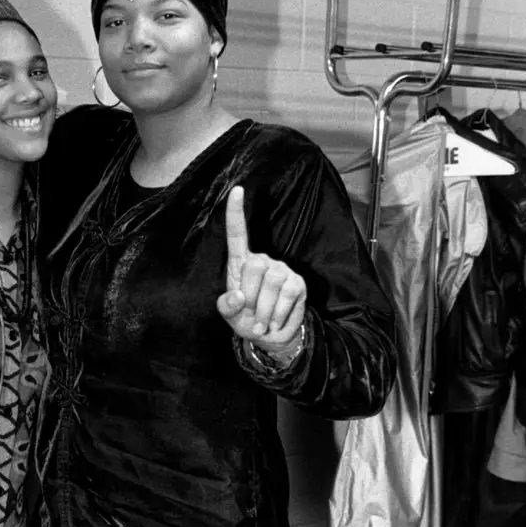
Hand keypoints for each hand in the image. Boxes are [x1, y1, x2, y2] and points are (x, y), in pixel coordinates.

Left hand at [216, 185, 306, 356]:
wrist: (271, 337)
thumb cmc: (246, 319)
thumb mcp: (230, 315)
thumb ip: (227, 306)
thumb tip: (239, 296)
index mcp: (240, 263)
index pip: (237, 234)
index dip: (235, 213)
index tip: (237, 189)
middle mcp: (263, 261)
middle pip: (254, 266)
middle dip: (250, 296)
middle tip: (251, 315)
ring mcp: (282, 270)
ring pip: (272, 282)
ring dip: (264, 310)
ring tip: (262, 322)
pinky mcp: (298, 282)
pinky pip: (288, 294)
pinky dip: (278, 314)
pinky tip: (274, 322)